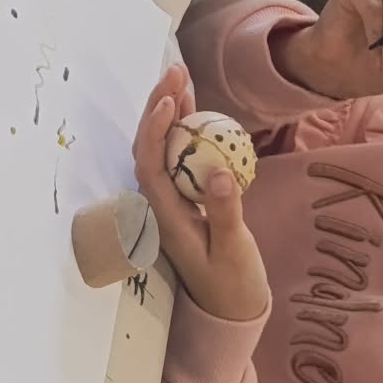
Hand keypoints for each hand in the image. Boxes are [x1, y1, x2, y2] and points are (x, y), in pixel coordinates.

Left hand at [133, 65, 268, 322]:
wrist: (232, 312)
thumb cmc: (232, 285)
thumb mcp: (232, 250)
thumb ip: (224, 212)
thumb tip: (219, 172)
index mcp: (165, 217)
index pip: (150, 164)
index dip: (155, 129)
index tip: (170, 100)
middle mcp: (162, 205)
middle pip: (151, 147)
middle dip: (159, 106)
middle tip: (176, 70)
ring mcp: (174, 200)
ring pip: (164, 148)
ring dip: (171, 112)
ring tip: (182, 77)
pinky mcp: (187, 198)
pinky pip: (180, 156)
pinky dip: (185, 129)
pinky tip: (196, 108)